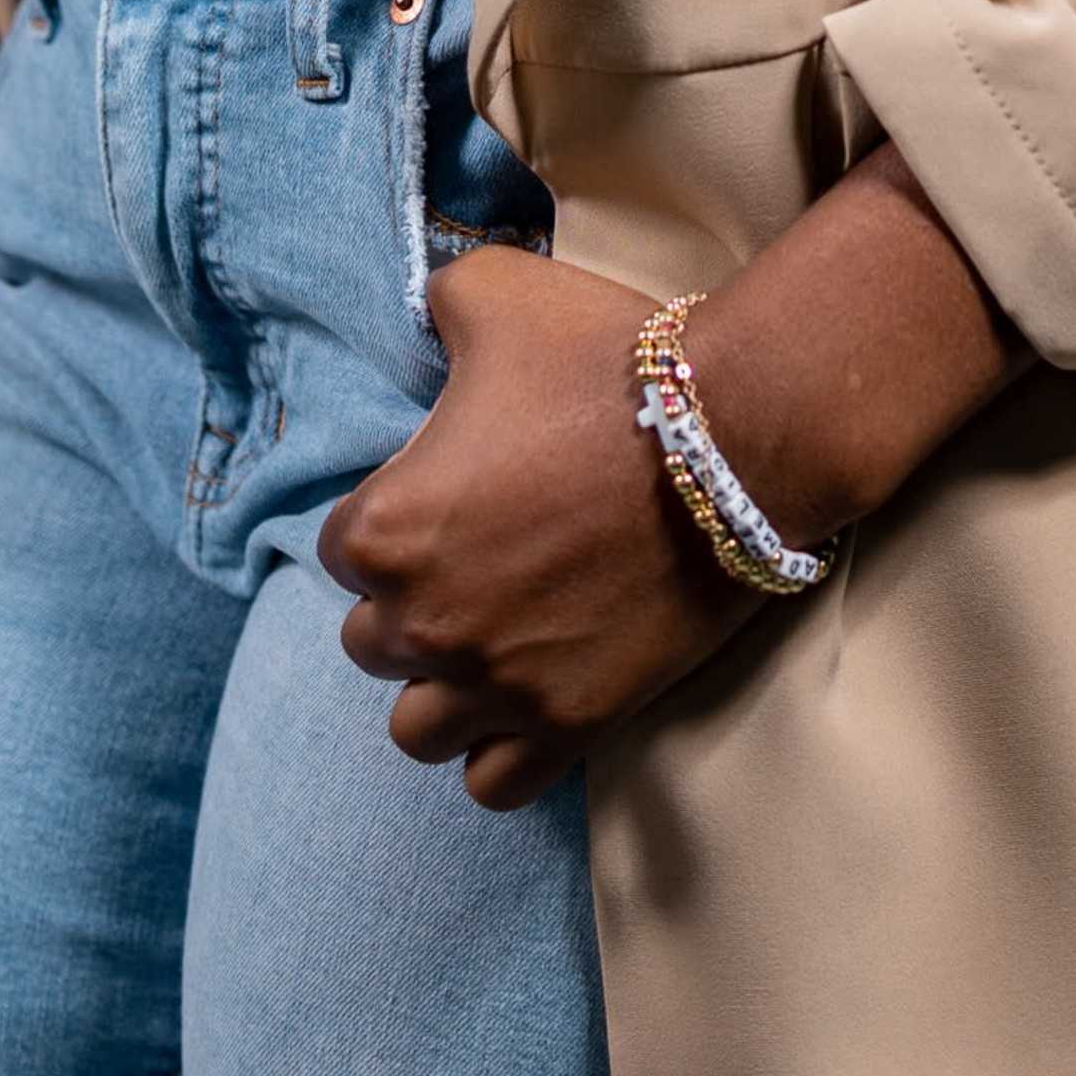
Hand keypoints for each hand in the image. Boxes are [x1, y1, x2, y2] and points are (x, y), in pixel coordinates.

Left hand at [319, 149, 1024, 807]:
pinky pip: (492, 784)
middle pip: (371, 643)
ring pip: (417, 729)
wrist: (736, 436)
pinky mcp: (568, 725)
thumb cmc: (608, 363)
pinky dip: (497, 751)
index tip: (444, 495)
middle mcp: (427, 621)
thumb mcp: (496, 292)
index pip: (339, 549)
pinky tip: (525, 698)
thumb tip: (428, 317)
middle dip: (409, 604)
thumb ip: (438, 305)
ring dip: (440, 689)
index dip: (391, 517)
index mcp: (390, 527)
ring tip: (488, 641)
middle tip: (473, 562)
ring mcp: (497, 685)